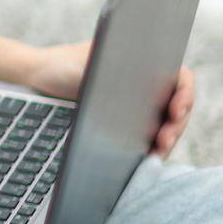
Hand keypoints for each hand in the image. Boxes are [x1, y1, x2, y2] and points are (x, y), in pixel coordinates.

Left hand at [0, 38, 196, 156]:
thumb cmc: (60, 65)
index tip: (175, 110)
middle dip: (177, 125)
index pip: (180, 78)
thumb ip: (103, 74)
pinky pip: (146, 140)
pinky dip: (150, 150)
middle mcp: (145, 86)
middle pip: (177, 107)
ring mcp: (137, 108)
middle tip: (164, 139)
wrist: (37, 79)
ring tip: (157, 152)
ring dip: (167, 140)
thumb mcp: (81, 66)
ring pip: (164, 126)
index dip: (185, 94)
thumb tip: (130, 91)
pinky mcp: (125, 128)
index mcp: (142, 63)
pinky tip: (146, 160)